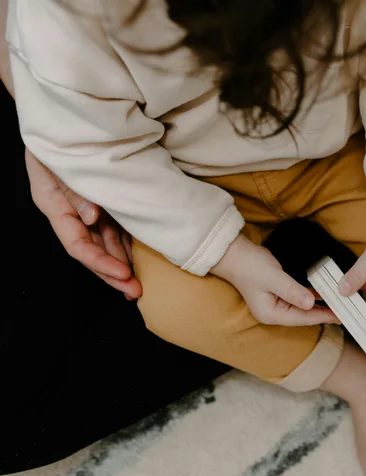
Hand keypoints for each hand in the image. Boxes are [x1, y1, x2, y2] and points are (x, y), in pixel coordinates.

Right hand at [26, 149, 142, 299]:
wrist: (67, 117)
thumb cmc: (62, 135)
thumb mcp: (61, 160)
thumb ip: (73, 190)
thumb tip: (91, 218)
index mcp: (53, 203)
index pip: (76, 243)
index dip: (99, 262)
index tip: (122, 273)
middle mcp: (69, 212)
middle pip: (91, 251)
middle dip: (112, 274)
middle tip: (135, 292)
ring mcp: (86, 209)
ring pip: (104, 245)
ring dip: (120, 265)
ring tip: (137, 286)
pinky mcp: (103, 203)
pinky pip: (114, 230)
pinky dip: (125, 247)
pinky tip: (137, 263)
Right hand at [211, 234, 339, 325]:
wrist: (235, 254)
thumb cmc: (251, 266)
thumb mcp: (274, 278)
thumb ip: (293, 291)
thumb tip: (311, 304)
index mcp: (271, 314)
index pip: (302, 318)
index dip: (322, 317)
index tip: (339, 316)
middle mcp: (273, 313)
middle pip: (303, 316)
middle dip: (323, 314)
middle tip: (344, 312)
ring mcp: (275, 304)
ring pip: (302, 308)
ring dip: (319, 306)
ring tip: (338, 306)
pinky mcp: (277, 294)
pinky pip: (298, 298)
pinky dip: (311, 297)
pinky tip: (323, 295)